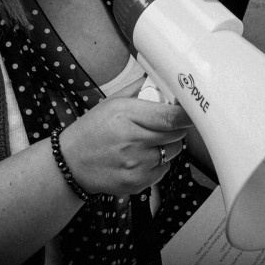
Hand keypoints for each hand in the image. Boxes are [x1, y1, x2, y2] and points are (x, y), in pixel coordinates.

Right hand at [59, 85, 191, 194]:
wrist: (71, 164)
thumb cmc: (91, 131)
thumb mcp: (110, 103)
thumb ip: (138, 91)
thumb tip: (161, 81)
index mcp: (126, 115)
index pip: (170, 116)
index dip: (187, 114)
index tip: (194, 112)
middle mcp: (133, 141)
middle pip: (176, 134)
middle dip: (175, 127)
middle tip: (164, 124)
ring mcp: (136, 164)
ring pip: (172, 152)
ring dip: (167, 145)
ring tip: (147, 142)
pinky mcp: (137, 183)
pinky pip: (163, 170)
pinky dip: (158, 163)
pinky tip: (140, 158)